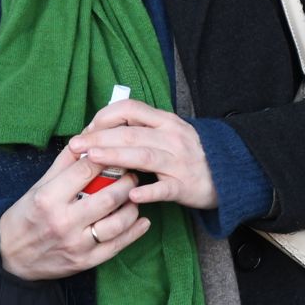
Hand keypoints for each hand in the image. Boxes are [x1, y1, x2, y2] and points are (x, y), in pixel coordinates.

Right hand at [0, 146, 148, 281]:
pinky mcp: (85, 262)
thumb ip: (64, 163)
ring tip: (134, 195)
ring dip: (132, 205)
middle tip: (132, 173)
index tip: (116, 151)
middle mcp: (63, 222)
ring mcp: (76, 244)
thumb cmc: (26, 216)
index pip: (86, 171)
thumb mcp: (39, 186)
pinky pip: (117, 246)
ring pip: (117, 222)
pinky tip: (141, 220)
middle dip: (126, 181)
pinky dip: (134, 231)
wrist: (11, 256)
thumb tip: (87, 138)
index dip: (105, 157)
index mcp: (48, 198)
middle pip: (108, 197)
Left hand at [67, 99, 217, 211]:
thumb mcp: (168, 130)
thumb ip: (141, 127)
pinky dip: (149, 192)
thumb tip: (103, 127)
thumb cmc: (189, 152)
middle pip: (130, 133)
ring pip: (144, 157)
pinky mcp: (186, 186)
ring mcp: (179, 162)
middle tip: (75, 145)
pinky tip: (131, 196)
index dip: (105, 117)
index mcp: (165, 121)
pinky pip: (165, 188)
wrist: (229, 171)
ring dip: (116, 157)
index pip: (130, 108)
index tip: (87, 130)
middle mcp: (171, 137)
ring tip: (93, 160)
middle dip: (99, 138)